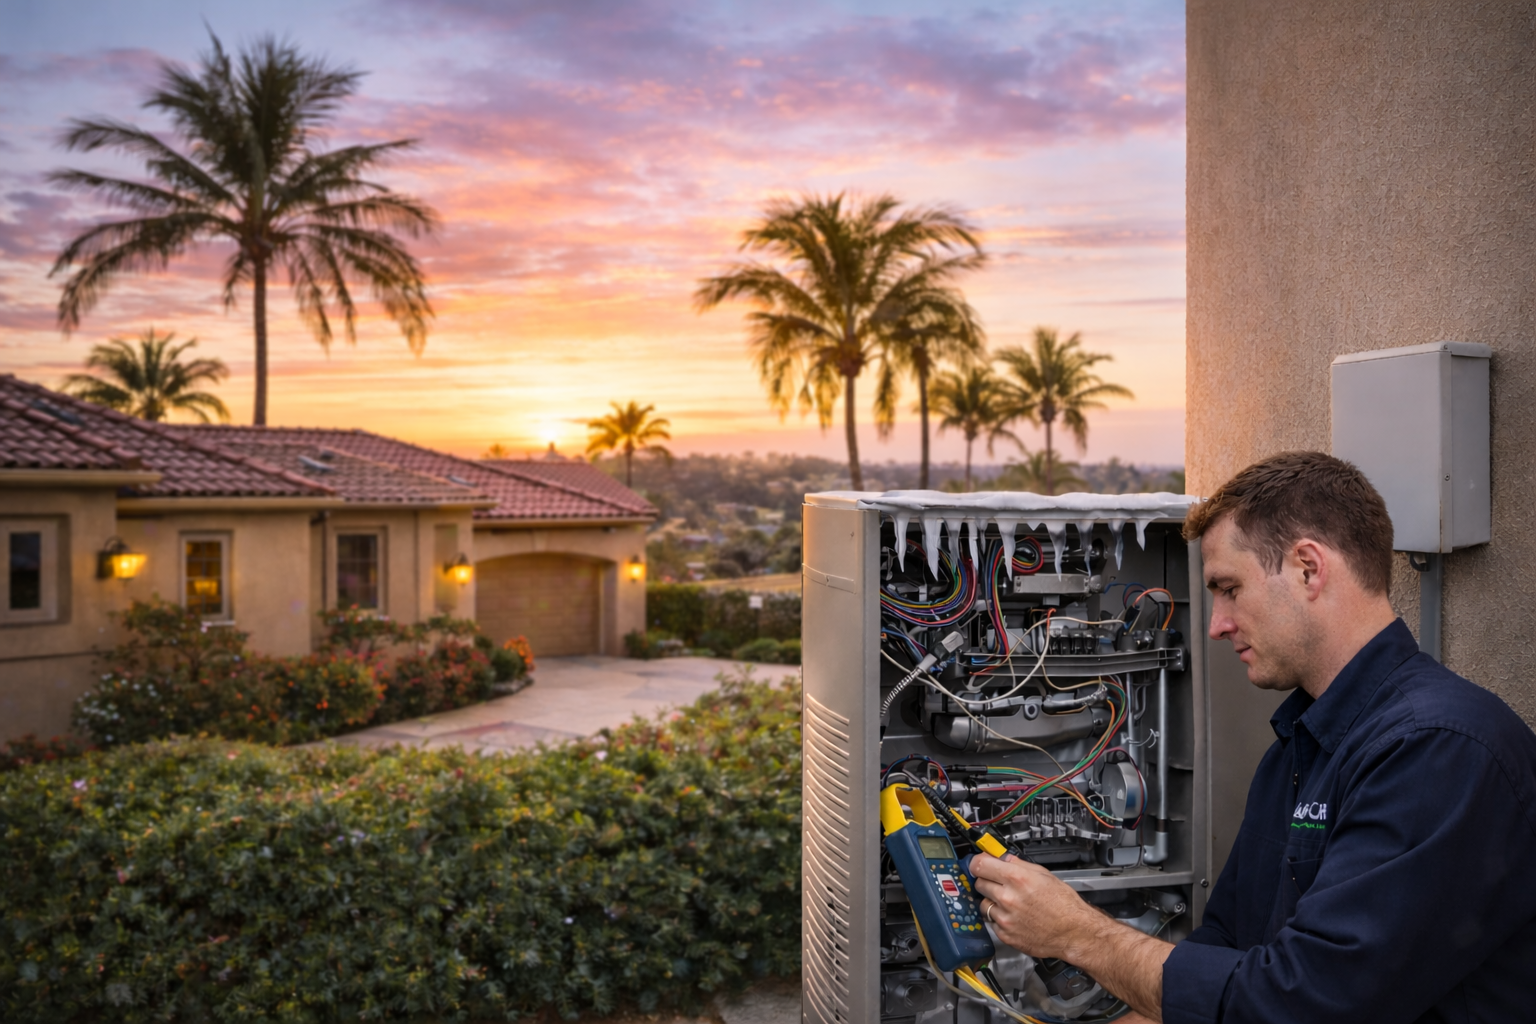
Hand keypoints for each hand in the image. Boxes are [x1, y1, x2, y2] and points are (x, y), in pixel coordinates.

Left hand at [970, 852, 1172, 1020]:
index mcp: (1016, 878)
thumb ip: (1019, 865)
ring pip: (983, 904)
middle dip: (986, 881)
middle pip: (979, 883)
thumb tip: (1002, 858)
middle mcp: (1007, 898)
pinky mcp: (1005, 935)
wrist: (1075, 932)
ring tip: (1009, 902)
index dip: (978, 862)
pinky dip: (999, 919)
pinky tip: (1014, 917)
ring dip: (991, 901)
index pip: (979, 864)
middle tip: (997, 883)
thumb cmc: (1064, 904)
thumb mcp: (1044, 874)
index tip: (978, 863)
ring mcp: (1005, 918)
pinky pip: (992, 922)